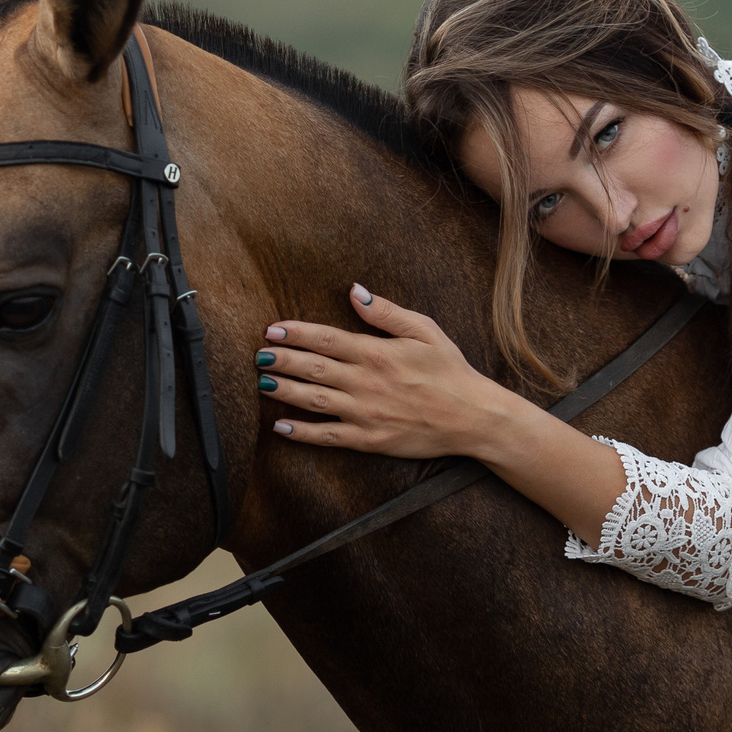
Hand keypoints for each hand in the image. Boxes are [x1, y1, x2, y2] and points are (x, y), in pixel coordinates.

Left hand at [256, 284, 516, 460]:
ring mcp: (365, 413)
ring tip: (261, 383)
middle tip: (258, 355)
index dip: (295, 332)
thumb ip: (386, 312)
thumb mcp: (424, 330)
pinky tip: (280, 426)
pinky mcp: (369, 440)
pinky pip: (328, 436)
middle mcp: (365, 382)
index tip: (271, 328)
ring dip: (284, 391)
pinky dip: (302, 432)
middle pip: (312, 368)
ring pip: (314, 400)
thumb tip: (354, 291)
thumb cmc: (450, 370)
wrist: (473, 417)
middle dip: (281, 360)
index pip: (326, 339)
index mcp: (376, 353)